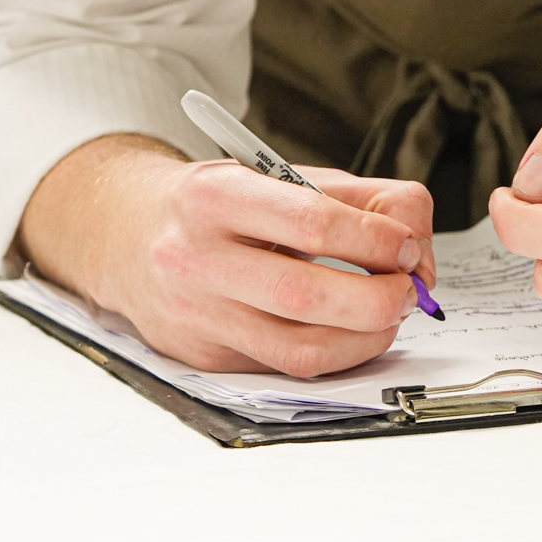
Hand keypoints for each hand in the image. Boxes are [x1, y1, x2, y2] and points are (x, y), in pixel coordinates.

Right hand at [19, 134, 435, 379]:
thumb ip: (354, 198)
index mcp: (218, 196)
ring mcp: (198, 315)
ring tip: (389, 312)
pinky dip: (337, 354)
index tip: (406, 245)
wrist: (127, 236)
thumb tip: (414, 241)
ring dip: (366, 336)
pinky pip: (285, 367)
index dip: (375, 238)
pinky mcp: (205, 357)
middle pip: (307, 293)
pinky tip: (354, 332)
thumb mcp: (275, 174)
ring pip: (300, 347)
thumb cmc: (215, 204)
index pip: (311, 222)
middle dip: (378, 296)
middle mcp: (199, 258)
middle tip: (409, 287)